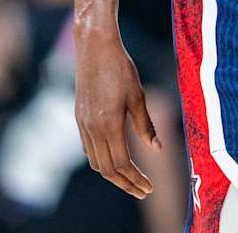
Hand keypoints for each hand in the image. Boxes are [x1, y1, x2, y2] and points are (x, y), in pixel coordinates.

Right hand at [73, 27, 161, 198]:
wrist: (94, 46)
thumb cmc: (120, 67)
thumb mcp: (137, 95)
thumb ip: (145, 125)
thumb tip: (157, 149)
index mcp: (109, 124)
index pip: (121, 164)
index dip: (135, 180)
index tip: (148, 187)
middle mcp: (92, 128)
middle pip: (106, 169)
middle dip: (124, 184)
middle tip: (142, 190)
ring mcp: (83, 123)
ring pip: (95, 161)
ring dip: (112, 174)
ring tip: (130, 179)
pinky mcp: (79, 116)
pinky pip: (88, 147)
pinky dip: (101, 159)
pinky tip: (113, 157)